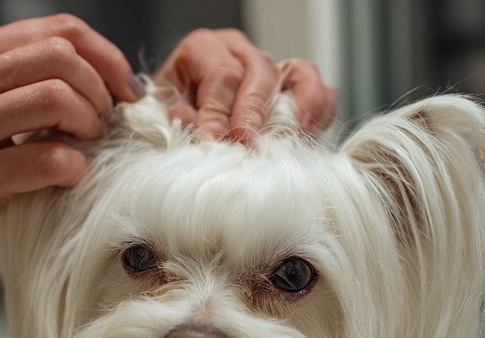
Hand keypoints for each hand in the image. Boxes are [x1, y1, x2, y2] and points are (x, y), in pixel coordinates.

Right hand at [0, 14, 139, 272]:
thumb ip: (11, 84)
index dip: (104, 56)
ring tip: (85, 146)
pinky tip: (68, 176)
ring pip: (56, 97)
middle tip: (103, 123)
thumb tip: (90, 84)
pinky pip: (46, 158)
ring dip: (88, 124)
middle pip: (62, 55)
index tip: (122, 88)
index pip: (57, 30)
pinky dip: (73, 167)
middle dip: (100, 90)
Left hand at [156, 29, 335, 142]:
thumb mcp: (164, 113)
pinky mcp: (289, 87)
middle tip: (249, 141)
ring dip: (302, 102)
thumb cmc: (171, 112)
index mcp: (203, 48)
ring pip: (297, 72)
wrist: (180, 114)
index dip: (218, 112)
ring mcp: (268, 67)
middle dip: (256, 109)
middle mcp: (239, 51)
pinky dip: (320, 108)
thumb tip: (210, 135)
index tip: (213, 142)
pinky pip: (318, 88)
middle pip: (259, 71)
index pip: (221, 76)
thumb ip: (182, 120)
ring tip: (299, 129)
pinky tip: (311, 130)